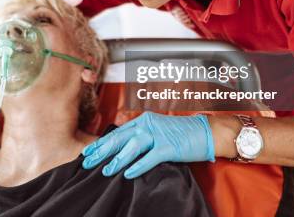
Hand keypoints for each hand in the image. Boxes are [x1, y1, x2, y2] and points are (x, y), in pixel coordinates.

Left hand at [81, 112, 213, 178]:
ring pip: (132, 146)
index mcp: (143, 121)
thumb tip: (123, 150)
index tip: (87, 152)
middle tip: (87, 161)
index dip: (101, 143)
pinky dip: (138, 165)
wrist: (206, 132)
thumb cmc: (182, 134)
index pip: (117, 132)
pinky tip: (127, 174)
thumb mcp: (157, 131)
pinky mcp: (169, 146)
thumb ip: (141, 137)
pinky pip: (150, 157)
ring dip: (117, 159)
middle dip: (101, 151)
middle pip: (120, 138)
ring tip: (106, 170)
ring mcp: (159, 134)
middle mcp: (148, 124)